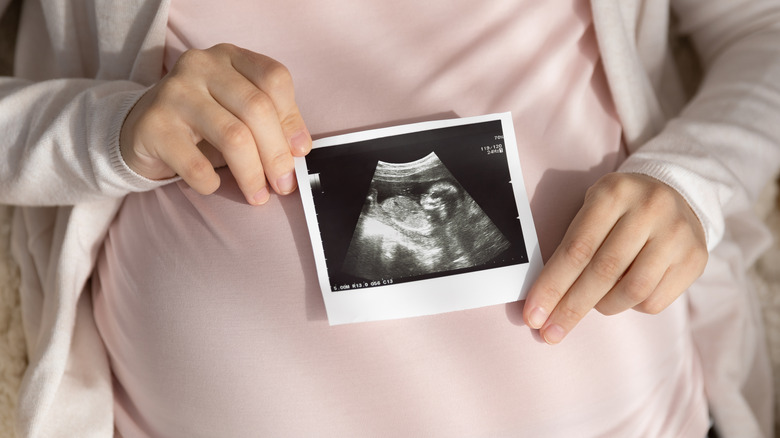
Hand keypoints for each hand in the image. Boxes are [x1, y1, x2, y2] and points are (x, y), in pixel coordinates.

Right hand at [120, 43, 310, 204]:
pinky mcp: (154, 125)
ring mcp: (175, 92)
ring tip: (258, 195)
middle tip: (284, 184)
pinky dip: (211, 182)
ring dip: (252, 174)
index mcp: (230, 56)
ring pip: (233, 136)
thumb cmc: (202, 122)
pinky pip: (196, 164)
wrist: (141, 128)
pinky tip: (213, 185)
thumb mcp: (238, 110)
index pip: (274, 78)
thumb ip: (271, 121)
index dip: (292, 119)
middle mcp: (201, 66)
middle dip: (276, 154)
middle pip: (257, 109)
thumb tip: (299, 150)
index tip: (299, 152)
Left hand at [523, 173, 707, 343]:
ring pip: (632, 291)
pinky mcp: (695, 258)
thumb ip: (571, 248)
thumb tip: (544, 301)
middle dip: (571, 308)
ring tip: (593, 304)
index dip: (552, 286)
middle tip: (550, 332)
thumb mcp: (593, 211)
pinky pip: (655, 300)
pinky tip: (624, 295)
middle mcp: (648, 210)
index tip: (533, 315)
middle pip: (602, 272)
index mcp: (613, 193)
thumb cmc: (620, 211)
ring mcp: (676, 234)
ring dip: (604, 306)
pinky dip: (632, 306)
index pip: (576, 249)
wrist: (677, 195)